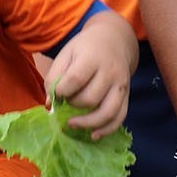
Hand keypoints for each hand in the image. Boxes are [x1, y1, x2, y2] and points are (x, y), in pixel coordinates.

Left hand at [44, 14, 135, 137]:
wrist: (114, 40)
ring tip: (72, 124)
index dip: (62, 91)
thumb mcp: (66, 54)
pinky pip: (120, 117)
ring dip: (88, 123)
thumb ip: (54, 77)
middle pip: (90, 98)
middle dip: (73, 104)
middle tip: (66, 101)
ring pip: (108, 112)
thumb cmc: (85, 49)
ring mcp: (121, 85)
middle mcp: (110, 72)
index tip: (57, 93)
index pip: (76, 79)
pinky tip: (93, 135)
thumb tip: (50, 103)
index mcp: (92, 58)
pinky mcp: (126, 96)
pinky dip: (107, 130)